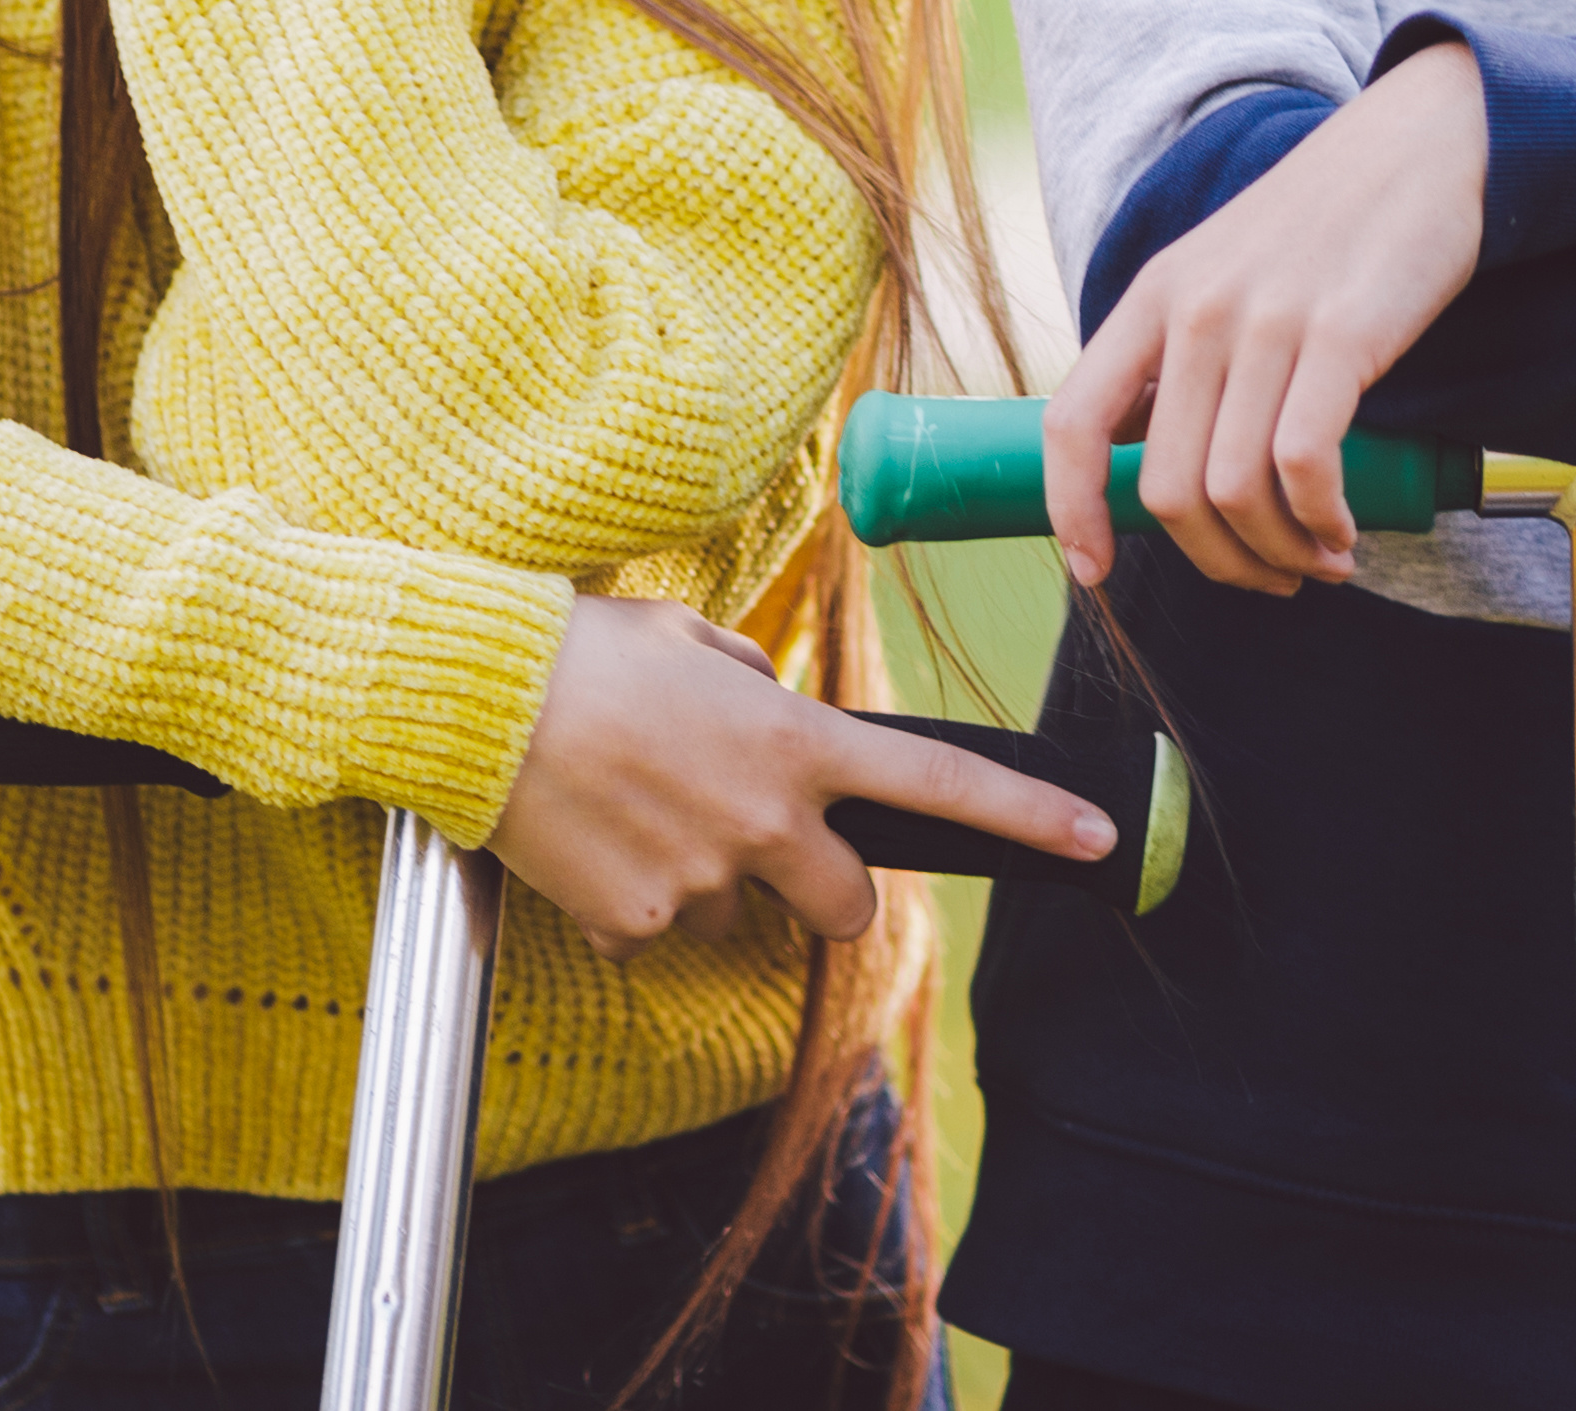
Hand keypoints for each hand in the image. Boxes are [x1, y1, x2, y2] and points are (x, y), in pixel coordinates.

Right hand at [482, 596, 1113, 955]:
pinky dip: (629, 899)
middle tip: (765, 846)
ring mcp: (702, 882)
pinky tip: (589, 841)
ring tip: (632, 808)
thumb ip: (756, 685)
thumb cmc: (586, 651)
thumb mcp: (697, 643)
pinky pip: (653, 931)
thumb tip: (766, 709)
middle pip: (847, 907)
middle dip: (822, 891)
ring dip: (704, 878)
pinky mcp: (636, 926)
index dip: (1027, 817)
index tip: (1096, 838)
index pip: (937, 784)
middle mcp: (766, 821)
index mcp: (795, 741)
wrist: (479, 699)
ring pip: (735, 914)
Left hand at [1046, 39, 1487, 596]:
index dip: (1071, 509)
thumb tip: (1150, 466)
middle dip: (1216, 561)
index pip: (1073, 421)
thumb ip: (1181, 357)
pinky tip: (1345, 529)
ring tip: (1320, 560)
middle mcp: (1197, 310)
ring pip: (1234, 491)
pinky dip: (1323, 521)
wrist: (1417, 146)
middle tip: (1269, 576)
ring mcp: (1267, 321)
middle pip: (1166, 488)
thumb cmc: (1324, 228)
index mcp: (1153, 298)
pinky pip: (1305, 465)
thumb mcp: (1221, 273)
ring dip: (1279, 553)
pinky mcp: (1343, 334)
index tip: (1096, 569)